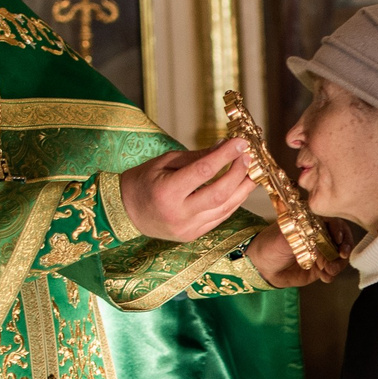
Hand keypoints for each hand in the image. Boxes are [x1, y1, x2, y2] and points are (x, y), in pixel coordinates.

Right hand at [118, 140, 252, 241]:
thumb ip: (195, 157)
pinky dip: (233, 202)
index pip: (204, 170)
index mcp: (167, 192)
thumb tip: (223, 145)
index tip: (240, 143)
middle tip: (247, 156)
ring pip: (224, 208)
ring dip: (242, 189)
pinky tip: (240, 188)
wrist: (126, 213)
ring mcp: (187, 228)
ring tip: (252, 172)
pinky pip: (220, 218)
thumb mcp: (164, 162)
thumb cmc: (143, 182)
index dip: (225, 155)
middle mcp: (179, 213)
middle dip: (238, 173)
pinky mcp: (193, 235)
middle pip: (219, 192)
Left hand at [247, 221, 345, 288]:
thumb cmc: (270, 245)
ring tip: (328, 270)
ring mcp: (321, 253)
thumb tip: (317, 240)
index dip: (339, 230)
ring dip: (337, 264)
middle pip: (342, 240)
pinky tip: (323, 276)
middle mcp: (320, 237)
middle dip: (344, 249)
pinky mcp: (320, 268)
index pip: (333, 222)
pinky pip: (331, 272)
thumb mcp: (284, 237)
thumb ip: (301, 236)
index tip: (338, 239)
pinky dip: (331, 275)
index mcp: (313, 223)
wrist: (262, 266)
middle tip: (341, 256)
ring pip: (339, 257)